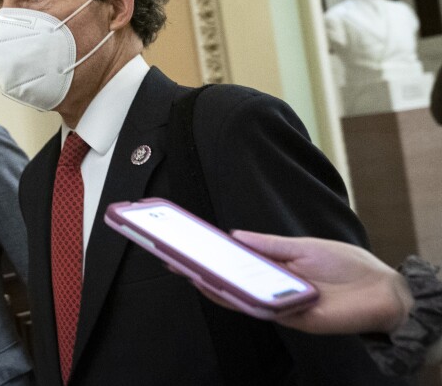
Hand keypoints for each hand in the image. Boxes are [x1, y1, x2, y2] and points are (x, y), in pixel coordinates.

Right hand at [191, 231, 413, 334]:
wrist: (382, 290)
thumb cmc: (347, 266)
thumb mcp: (302, 247)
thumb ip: (268, 245)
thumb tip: (233, 235)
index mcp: (273, 268)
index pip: (233, 262)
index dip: (207, 255)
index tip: (183, 243)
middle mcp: (270, 287)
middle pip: (228, 281)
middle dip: (198, 270)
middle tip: (171, 257)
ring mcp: (277, 304)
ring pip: (236, 297)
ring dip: (210, 285)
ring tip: (186, 270)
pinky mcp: (289, 318)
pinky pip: (257, 308)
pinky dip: (237, 298)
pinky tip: (218, 286)